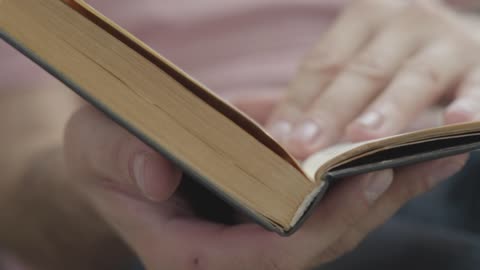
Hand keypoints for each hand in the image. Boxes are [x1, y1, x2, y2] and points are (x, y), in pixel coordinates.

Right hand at [64, 92, 466, 269]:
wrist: (118, 155)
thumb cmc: (102, 156)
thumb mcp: (94, 148)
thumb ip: (118, 161)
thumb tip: (158, 175)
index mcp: (187, 253)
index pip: (256, 260)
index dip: (305, 231)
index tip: (348, 186)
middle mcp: (232, 251)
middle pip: (310, 247)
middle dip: (358, 212)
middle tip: (400, 164)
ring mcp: (257, 230)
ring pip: (331, 227)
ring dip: (380, 193)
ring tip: (426, 153)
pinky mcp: (273, 204)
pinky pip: (329, 200)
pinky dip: (367, 176)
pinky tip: (404, 150)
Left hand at [267, 0, 479, 158]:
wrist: (470, 37)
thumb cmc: (399, 57)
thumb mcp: (359, 58)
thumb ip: (317, 87)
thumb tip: (256, 121)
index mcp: (363, 18)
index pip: (322, 65)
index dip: (298, 103)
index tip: (276, 140)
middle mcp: (403, 21)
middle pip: (359, 72)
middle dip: (329, 112)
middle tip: (302, 148)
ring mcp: (445, 40)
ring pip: (411, 79)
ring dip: (387, 111)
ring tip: (361, 140)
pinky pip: (476, 86)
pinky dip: (468, 104)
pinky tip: (455, 126)